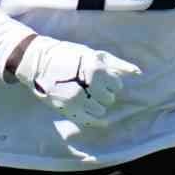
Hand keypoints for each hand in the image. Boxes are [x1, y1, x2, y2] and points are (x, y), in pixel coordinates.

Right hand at [13, 35, 142, 128]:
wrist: (36, 62)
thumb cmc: (68, 55)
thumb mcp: (92, 54)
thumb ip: (116, 65)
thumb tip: (138, 73)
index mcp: (95, 69)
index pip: (116, 85)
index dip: (111, 82)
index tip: (101, 78)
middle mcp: (87, 86)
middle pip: (109, 98)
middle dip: (104, 93)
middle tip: (92, 87)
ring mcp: (76, 99)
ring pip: (100, 110)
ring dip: (97, 104)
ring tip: (87, 96)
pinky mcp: (67, 109)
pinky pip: (89, 120)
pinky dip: (96, 120)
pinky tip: (99, 118)